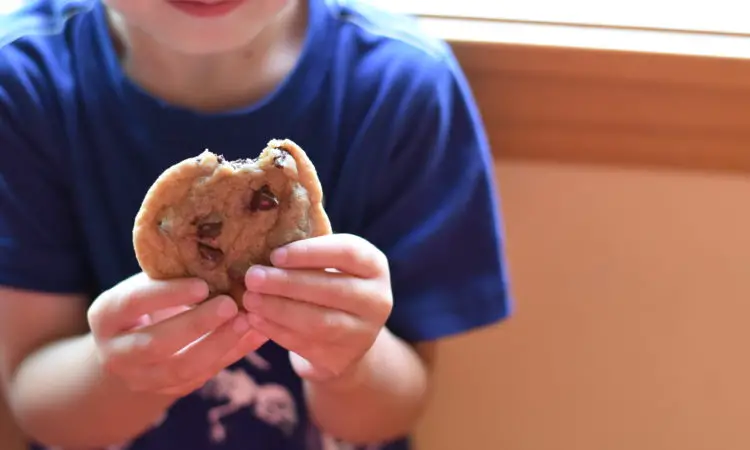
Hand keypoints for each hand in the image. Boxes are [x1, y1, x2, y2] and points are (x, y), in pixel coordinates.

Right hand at [87, 273, 267, 396]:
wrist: (129, 347)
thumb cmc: (145, 302)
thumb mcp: (146, 286)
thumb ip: (171, 276)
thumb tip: (221, 255)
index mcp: (106, 315)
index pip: (134, 303)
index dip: (168, 294)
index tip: (202, 285)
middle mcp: (116, 352)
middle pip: (156, 343)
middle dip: (197, 324)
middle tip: (231, 304)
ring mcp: (139, 378)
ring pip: (181, 368)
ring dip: (218, 344)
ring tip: (247, 322)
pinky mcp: (166, 391)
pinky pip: (201, 377)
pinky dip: (230, 356)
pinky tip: (253, 336)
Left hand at [241, 234, 392, 383]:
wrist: (349, 337)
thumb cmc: (331, 285)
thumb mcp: (333, 265)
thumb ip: (309, 251)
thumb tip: (261, 231)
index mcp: (375, 266)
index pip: (347, 253)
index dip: (310, 252)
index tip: (275, 254)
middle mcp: (377, 300)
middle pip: (331, 289)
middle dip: (286, 283)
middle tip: (252, 277)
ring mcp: (362, 334)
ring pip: (318, 321)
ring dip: (278, 309)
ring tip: (249, 299)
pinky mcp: (342, 359)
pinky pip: (305, 344)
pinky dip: (276, 331)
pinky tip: (254, 320)